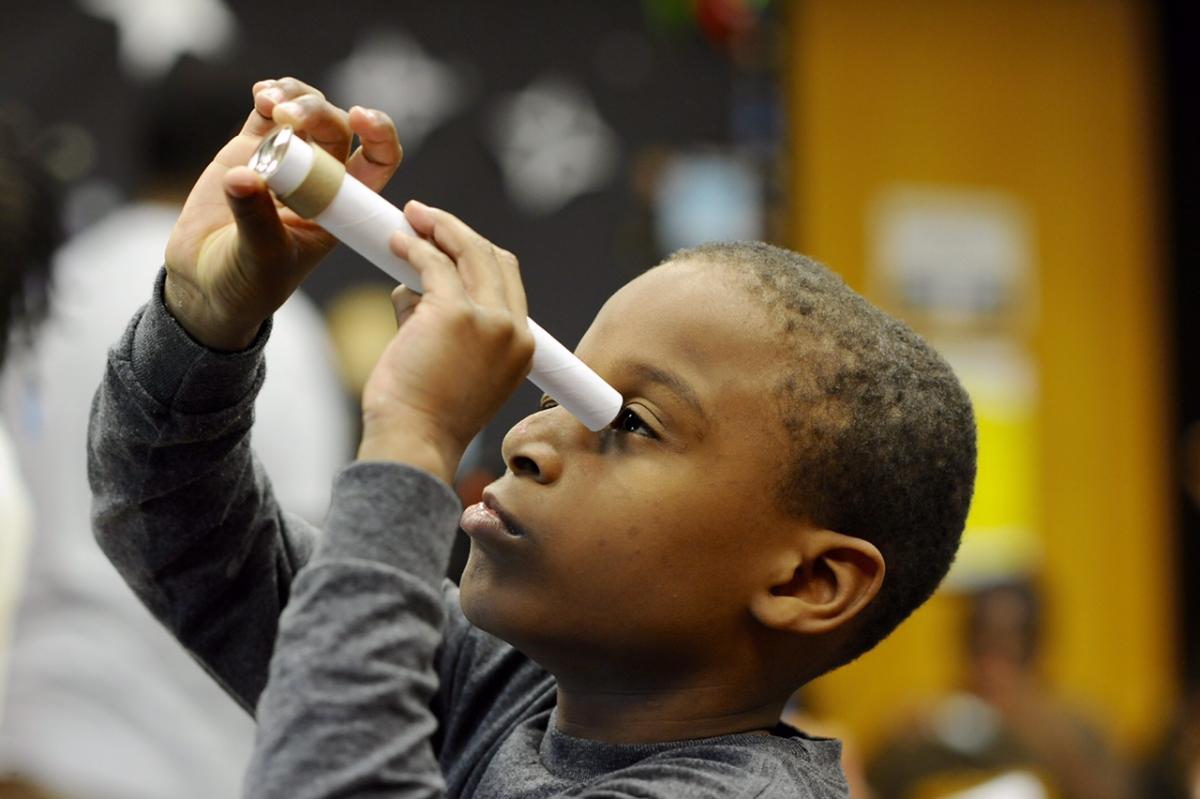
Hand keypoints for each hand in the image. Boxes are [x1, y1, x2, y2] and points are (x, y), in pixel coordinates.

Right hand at [163, 77, 401, 349]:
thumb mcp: (259, 258)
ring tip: (270, 101)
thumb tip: (244, 176)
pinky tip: (262, 92)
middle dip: (317, 113)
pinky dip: (269, 95)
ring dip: (294, 97)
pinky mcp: (250, 150)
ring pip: (306, 112)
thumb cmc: (246, 282)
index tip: (361, 117)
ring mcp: (286, 161)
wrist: (204, 283)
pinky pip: (268, 113)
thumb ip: (255, 219)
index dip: (379, 135)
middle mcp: (320, 180)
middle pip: (336, 129)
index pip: (378, 163)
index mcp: (340, 207)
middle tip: (287, 116)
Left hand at [357, 202, 533, 483]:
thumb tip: (411, 284)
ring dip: (437, 229)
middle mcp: (513, 330)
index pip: (509, 281)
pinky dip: (414, 247)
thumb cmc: (425, 416)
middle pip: (494, 257)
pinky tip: (396, 241)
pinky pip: (434, 264)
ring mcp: (488, 320)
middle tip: (425, 216)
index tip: (448, 241)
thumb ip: (441, 322)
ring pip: (468, 252)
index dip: (478, 253)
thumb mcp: (451, 366)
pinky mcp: (455, 313)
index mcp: (522, 347)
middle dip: (458, 231)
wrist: (415, 444)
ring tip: (409, 220)